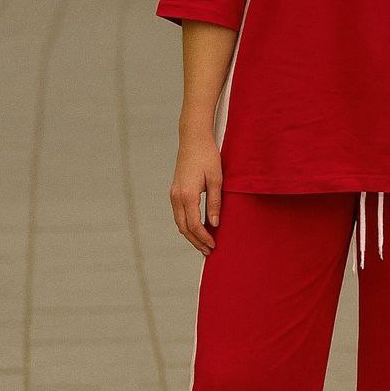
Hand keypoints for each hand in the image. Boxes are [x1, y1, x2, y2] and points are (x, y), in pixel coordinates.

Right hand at [169, 131, 222, 254]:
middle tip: (208, 251)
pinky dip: (187, 225)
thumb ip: (215, 203)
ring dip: (191, 235)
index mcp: (187, 195)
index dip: (203, 238)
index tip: (214, 246)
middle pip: (184, 227)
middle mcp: (176, 197)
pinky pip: (179, 214)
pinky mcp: (175, 191)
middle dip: (196, 241)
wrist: (193, 139)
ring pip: (179, 222)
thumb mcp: (216, 179)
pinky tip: (197, 228)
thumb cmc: (208, 156)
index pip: (193, 224)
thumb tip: (214, 224)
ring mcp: (173, 194)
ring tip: (204, 244)